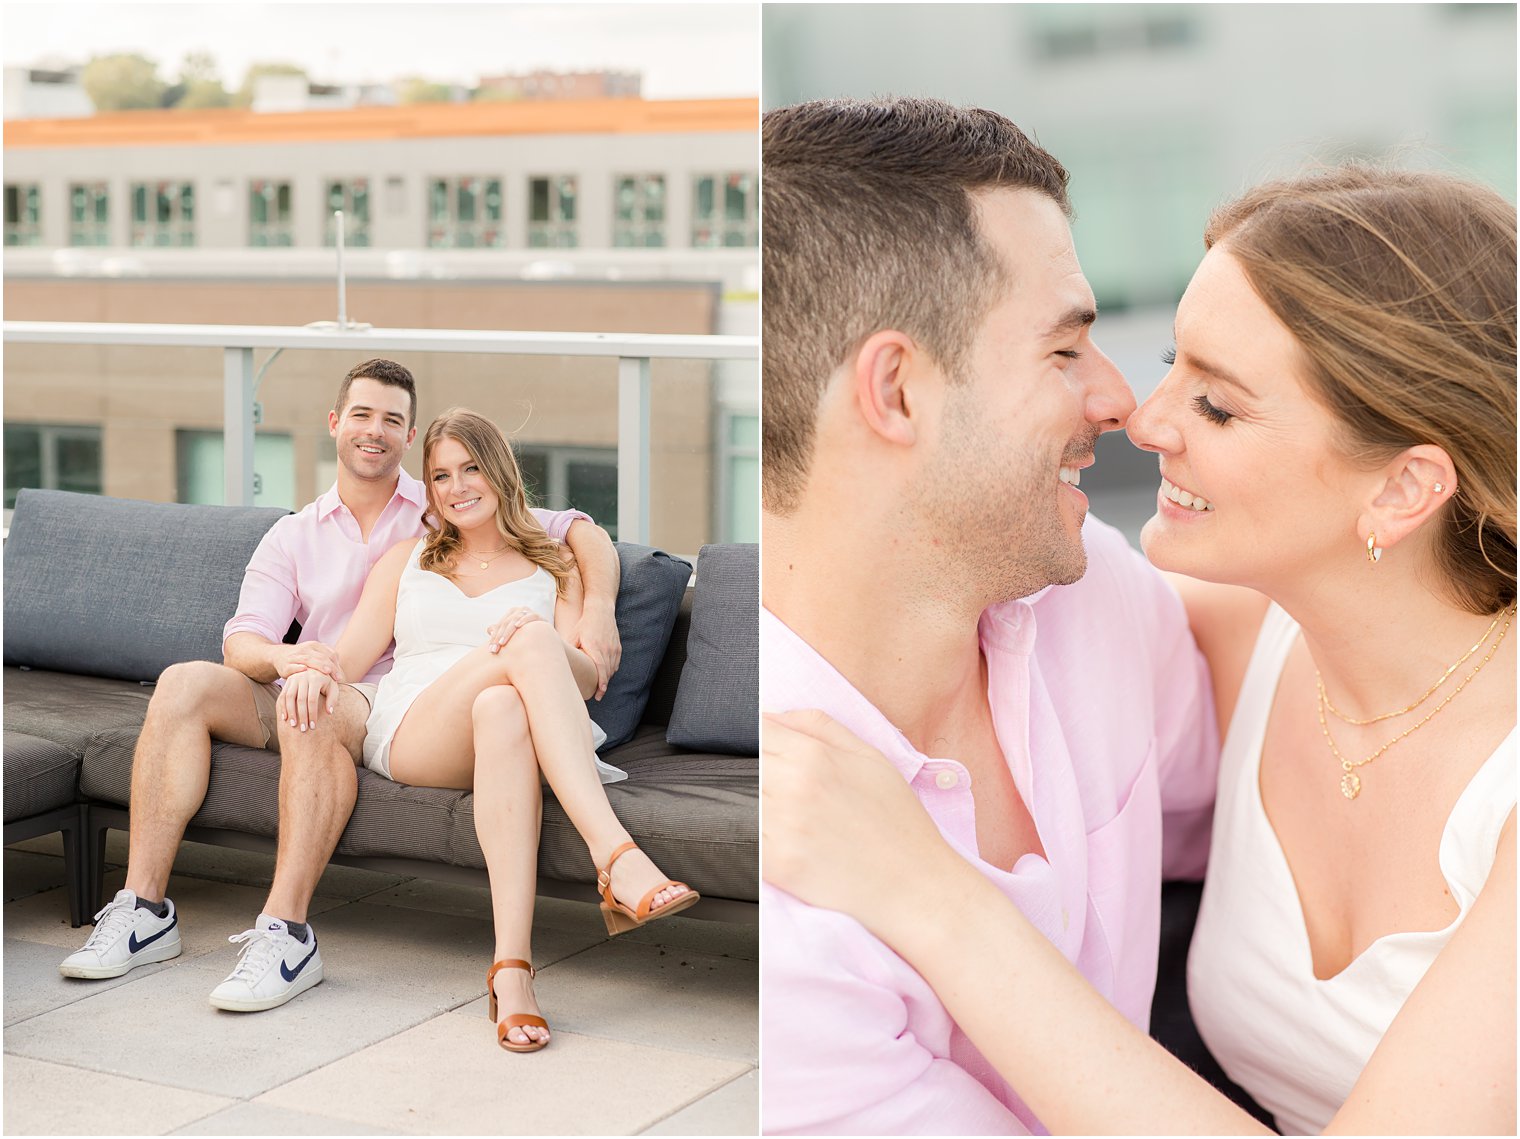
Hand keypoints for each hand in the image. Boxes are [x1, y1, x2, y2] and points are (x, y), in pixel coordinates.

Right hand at [277, 641, 344, 683]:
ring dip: (318, 665)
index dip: (336, 665)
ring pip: (308, 660)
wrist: (279, 656)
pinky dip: (298, 668)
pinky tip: (304, 670)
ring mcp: (295, 656)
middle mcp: (305, 649)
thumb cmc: (302, 658)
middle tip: (338, 677)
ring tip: (327, 671)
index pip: (328, 654)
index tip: (340, 676)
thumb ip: (327, 659)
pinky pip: (292, 666)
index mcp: (314, 645)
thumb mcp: (315, 655)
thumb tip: (341, 671)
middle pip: (321, 657)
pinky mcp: (286, 665)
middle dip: (331, 667)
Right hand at [277, 667, 335, 730]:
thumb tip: (329, 712)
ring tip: (293, 725)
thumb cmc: (327, 681)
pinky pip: (282, 695)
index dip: (312, 714)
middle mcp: (303, 677)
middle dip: (302, 716)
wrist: (317, 668)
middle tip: (303, 729)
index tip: (313, 726)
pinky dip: (282, 707)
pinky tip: (284, 718)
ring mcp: (294, 679)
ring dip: (290, 713)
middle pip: (300, 700)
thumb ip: (332, 699)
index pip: (312, 700)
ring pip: (289, 697)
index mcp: (316, 679)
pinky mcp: (287, 681)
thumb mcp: (333, 688)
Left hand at [485, 607, 544, 652]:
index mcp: (511, 614)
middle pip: (506, 623)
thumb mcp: (513, 636)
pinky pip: (531, 616)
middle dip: (499, 637)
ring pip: (515, 619)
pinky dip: (524, 619)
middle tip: (495, 650)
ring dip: (508, 632)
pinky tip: (518, 625)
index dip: (494, 637)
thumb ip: (501, 632)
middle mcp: (519, 610)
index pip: (500, 625)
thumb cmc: (527, 639)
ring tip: (502, 643)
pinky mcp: (539, 616)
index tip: (490, 650)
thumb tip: (489, 629)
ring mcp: (529, 612)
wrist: (546, 641)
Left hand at [575, 599, 621, 699]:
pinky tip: (605, 673)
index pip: (601, 670)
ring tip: (599, 686)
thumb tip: (558, 662)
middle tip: (596, 695)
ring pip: (613, 669)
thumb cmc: (585, 624)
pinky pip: (616, 662)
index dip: (601, 684)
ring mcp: (614, 648)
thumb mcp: (573, 636)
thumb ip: (569, 650)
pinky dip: (611, 670)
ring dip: (607, 678)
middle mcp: (607, 649)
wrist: (600, 610)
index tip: (599, 694)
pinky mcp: (618, 646)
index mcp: (596, 648)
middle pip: (608, 673)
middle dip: (603, 686)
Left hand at [762, 709, 947, 931]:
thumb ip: (819, 725)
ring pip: (740, 803)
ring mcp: (782, 827)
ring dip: (751, 807)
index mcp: (813, 755)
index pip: (757, 730)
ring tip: (784, 819)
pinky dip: (753, 840)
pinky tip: (780, 844)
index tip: (766, 752)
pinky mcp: (777, 866)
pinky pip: (745, 842)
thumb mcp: (869, 756)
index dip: (757, 739)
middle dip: (753, 773)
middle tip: (779, 791)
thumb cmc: (897, 820)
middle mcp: (793, 786)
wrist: (915, 885)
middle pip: (742, 765)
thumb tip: (772, 713)